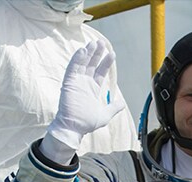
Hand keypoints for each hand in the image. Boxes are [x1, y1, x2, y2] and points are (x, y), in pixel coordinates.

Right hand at [41, 39, 125, 161]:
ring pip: (82, 64)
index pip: (100, 72)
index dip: (105, 63)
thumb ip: (114, 107)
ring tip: (93, 43)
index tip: (111, 54)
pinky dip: (77, 59)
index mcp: (93, 89)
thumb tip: (122, 103)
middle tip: (101, 43)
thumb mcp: (105, 115)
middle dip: (97, 54)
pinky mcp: (69, 83)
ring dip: (87, 53)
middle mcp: (84, 83)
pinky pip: (72, 69)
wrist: (74, 129)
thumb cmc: (86, 123)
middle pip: (91, 64)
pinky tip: (82, 51)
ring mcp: (76, 82)